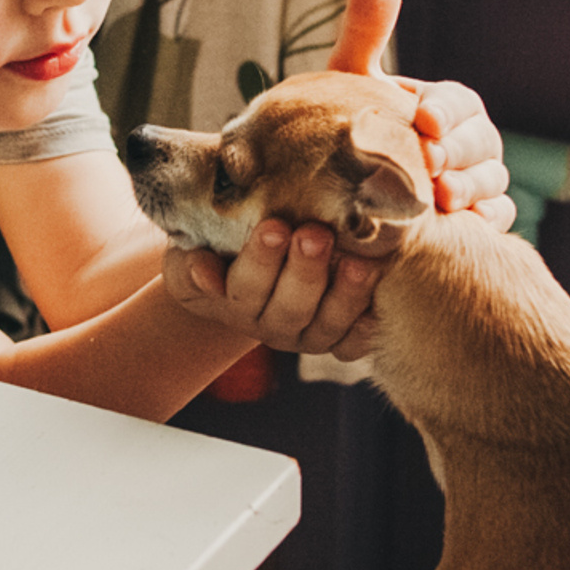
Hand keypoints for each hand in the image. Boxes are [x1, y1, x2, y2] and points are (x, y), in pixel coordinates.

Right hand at [161, 222, 381, 361]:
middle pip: (290, 306)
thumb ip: (191, 265)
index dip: (261, 259)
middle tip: (316, 235)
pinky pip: (354, 343)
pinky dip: (366, 326)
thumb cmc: (216, 250)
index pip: (245, 285)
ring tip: (360, 263)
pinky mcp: (338, 340)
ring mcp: (307, 335)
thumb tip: (208, 277)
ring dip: (345, 295)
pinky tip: (379, 303)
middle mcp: (272, 324)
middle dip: (305, 270)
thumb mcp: (190, 253)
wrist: (243, 273)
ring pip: (327, 324)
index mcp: (233, 302)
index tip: (275, 226)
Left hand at [326, 0, 514, 232]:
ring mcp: (475, 183)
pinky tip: (463, 227)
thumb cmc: (348, 127)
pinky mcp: (472, 222)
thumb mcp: (352, 80)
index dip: (448, 110)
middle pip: (483, 144)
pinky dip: (484, 222)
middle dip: (460, 151)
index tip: (424, 118)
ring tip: (442, 199)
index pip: (461, 102)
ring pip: (493, 183)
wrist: (333, 192)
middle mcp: (468, 144)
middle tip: (429, 162)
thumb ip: (366, 30)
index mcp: (446, 106)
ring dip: (472, 189)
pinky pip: (495, 220)